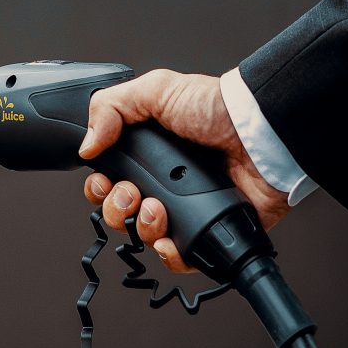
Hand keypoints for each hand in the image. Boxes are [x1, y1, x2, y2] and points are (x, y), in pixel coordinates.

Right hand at [78, 69, 288, 273]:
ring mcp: (187, 209)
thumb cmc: (218, 109)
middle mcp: (165, 184)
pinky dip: (170, 255)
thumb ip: (111, 107)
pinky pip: (180, 258)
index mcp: (149, 154)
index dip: (100, 187)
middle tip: (132, 194)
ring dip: (142, 228)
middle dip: (117, 210)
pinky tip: (171, 240)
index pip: (109, 181)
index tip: (104, 181)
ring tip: (158, 209)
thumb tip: (86, 145)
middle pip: (121, 214)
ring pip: (145, 237)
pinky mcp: (209, 230)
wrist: (261, 134)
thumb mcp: (157, 90)